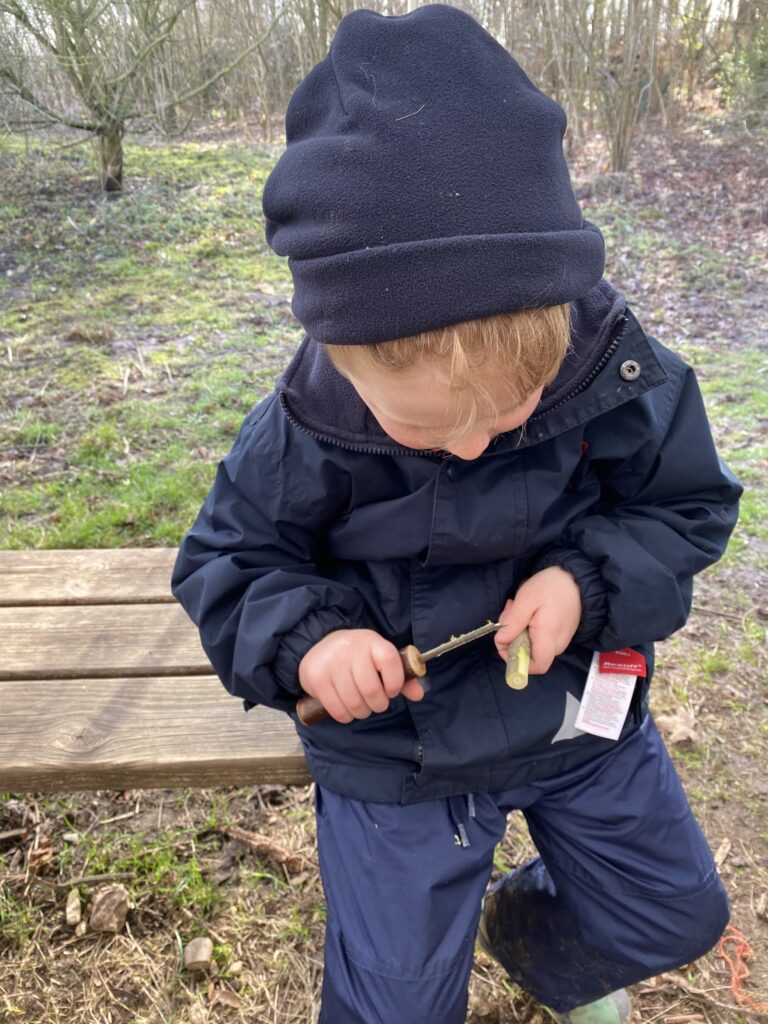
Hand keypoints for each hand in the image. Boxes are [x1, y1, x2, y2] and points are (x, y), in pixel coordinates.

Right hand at [298, 629, 426, 723]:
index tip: (391, 690)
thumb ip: (402, 677)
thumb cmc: (358, 656)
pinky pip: (336, 709)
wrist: (320, 644)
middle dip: (378, 704)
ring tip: (362, 707)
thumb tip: (419, 694)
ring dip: (362, 712)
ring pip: (354, 702)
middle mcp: (350, 649)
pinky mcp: (316, 678)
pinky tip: (347, 709)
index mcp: (371, 641)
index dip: (395, 682)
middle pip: (371, 689)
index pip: (390, 661)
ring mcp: (331, 663)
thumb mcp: (380, 658)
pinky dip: (346, 715)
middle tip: (376, 704)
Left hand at [494, 567, 581, 674]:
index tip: (505, 642)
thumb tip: (501, 640)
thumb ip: (514, 621)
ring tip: (515, 607)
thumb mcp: (527, 599)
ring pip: (532, 646)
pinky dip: (527, 628)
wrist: (574, 577)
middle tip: (508, 613)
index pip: (536, 666)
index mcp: (549, 637)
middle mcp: (557, 644)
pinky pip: (539, 639)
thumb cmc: (551, 586)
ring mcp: (560, 640)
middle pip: (529, 655)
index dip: (517, 661)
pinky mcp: (559, 634)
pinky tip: (526, 610)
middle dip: (512, 638)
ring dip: (517, 630)